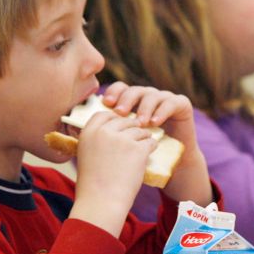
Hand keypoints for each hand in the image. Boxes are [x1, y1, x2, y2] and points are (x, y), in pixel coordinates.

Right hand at [69, 109, 155, 236]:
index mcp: (88, 133)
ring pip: (139, 130)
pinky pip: (150, 141)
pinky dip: (151, 147)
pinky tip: (149, 153)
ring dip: (143, 138)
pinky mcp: (138, 149)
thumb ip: (96, 140)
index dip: (114, 118)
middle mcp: (105, 132)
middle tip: (135, 138)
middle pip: (124, 120)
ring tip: (141, 149)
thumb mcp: (85, 156)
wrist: (102, 201)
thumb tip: (113, 131)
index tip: (120, 126)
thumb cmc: (92, 184)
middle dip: (132, 127)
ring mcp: (122, 139)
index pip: (104, 114)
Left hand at [102, 82, 211, 205]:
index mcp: (133, 102)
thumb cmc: (144, 154)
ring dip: (144, 108)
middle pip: (135, 90)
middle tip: (120, 113)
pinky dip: (162, 111)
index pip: (121, 89)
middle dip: (126, 100)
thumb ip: (105, 132)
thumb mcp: (123, 142)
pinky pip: (172, 102)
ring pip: (152, 95)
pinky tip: (155, 123)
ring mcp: (165, 99)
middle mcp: (148, 97)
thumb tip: (72, 129)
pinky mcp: (181, 105)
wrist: (173, 164)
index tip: (106, 104)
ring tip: (140, 123)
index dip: (114, 93)